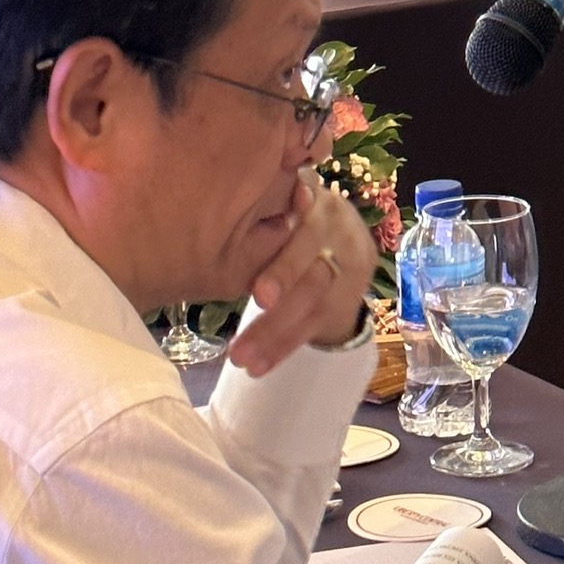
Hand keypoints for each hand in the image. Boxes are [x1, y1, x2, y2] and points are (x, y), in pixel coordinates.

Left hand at [226, 172, 376, 376]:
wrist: (345, 249)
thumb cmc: (293, 226)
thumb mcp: (284, 208)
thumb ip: (263, 210)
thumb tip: (214, 212)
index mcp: (314, 197)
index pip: (304, 207)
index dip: (293, 215)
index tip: (273, 243)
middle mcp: (337, 225)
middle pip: (311, 250)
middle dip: (283, 275)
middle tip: (257, 299)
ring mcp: (348, 262)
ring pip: (312, 296)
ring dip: (274, 329)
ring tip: (239, 357)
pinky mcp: (348, 297)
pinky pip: (314, 324)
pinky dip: (282, 347)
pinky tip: (257, 366)